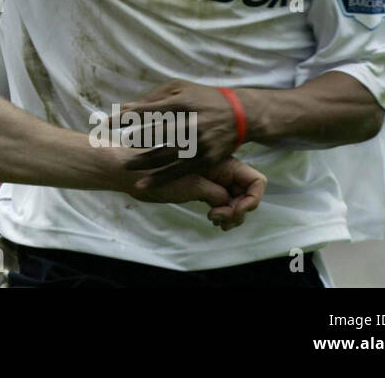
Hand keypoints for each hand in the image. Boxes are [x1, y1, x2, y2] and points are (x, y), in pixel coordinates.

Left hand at [114, 79, 244, 187]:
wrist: (241, 115)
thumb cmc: (203, 98)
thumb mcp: (181, 88)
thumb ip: (154, 96)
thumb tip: (126, 108)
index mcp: (184, 102)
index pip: (150, 109)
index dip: (127, 116)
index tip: (107, 122)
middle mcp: (193, 123)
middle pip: (158, 133)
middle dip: (135, 140)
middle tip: (115, 145)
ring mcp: (201, 143)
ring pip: (167, 155)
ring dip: (144, 162)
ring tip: (125, 166)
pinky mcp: (207, 159)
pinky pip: (180, 171)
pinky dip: (161, 179)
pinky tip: (144, 184)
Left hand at [126, 157, 265, 230]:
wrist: (129, 170)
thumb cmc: (155, 171)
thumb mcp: (190, 183)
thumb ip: (213, 191)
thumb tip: (229, 205)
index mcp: (222, 163)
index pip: (255, 182)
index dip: (252, 199)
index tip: (235, 211)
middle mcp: (221, 171)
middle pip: (246, 195)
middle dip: (239, 211)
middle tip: (219, 220)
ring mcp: (212, 181)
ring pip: (234, 202)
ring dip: (231, 215)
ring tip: (215, 220)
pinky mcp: (201, 189)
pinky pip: (221, 204)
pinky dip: (222, 214)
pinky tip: (212, 220)